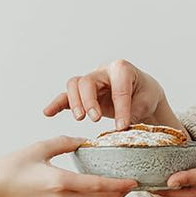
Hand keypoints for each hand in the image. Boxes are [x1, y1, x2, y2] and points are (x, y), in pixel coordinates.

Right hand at [0, 135, 135, 196]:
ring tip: (120, 188)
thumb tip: (82, 141)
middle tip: (133, 186)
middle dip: (118, 194)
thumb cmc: (7, 171)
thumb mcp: (38, 148)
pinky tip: (97, 190)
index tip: (132, 181)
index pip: (97, 185)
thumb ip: (64, 143)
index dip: (118, 185)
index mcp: (60, 182)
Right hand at [43, 59, 174, 131]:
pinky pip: (66, 96)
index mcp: (122, 69)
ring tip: (80, 118)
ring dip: (74, 102)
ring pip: (74, 85)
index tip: (122, 126)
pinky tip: (48, 113)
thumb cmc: (145, 95)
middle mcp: (103, 72)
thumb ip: (134, 111)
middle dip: (89, 101)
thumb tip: (119, 127)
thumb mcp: (147, 101)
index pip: (118, 87)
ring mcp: (91, 81)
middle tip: (95, 119)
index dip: (120, 107)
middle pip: (87, 81)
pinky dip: (57, 104)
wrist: (141, 94)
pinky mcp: (83, 94)